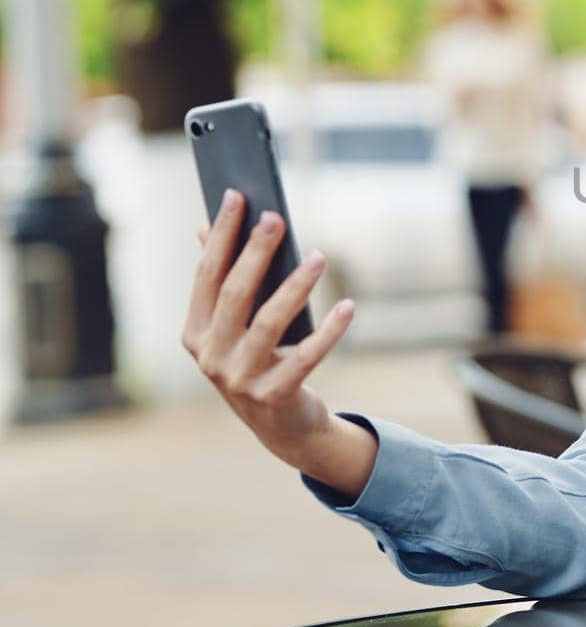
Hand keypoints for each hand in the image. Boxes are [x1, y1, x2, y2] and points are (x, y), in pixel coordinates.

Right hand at [182, 189, 356, 471]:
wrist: (283, 429)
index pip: (206, 276)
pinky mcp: (274, 396)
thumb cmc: (259, 363)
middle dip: (255, 252)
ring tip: (319, 256)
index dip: (220, 236)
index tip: (236, 197)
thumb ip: (221, 281)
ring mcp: (239, 379)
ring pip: (270, 322)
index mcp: (195, 334)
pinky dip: (329, 331)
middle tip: (275, 217)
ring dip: (296, 286)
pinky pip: (306, 356)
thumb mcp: (234, 328)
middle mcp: (210, 357)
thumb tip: (206, 226)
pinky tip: (349, 307)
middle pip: (234, 294)